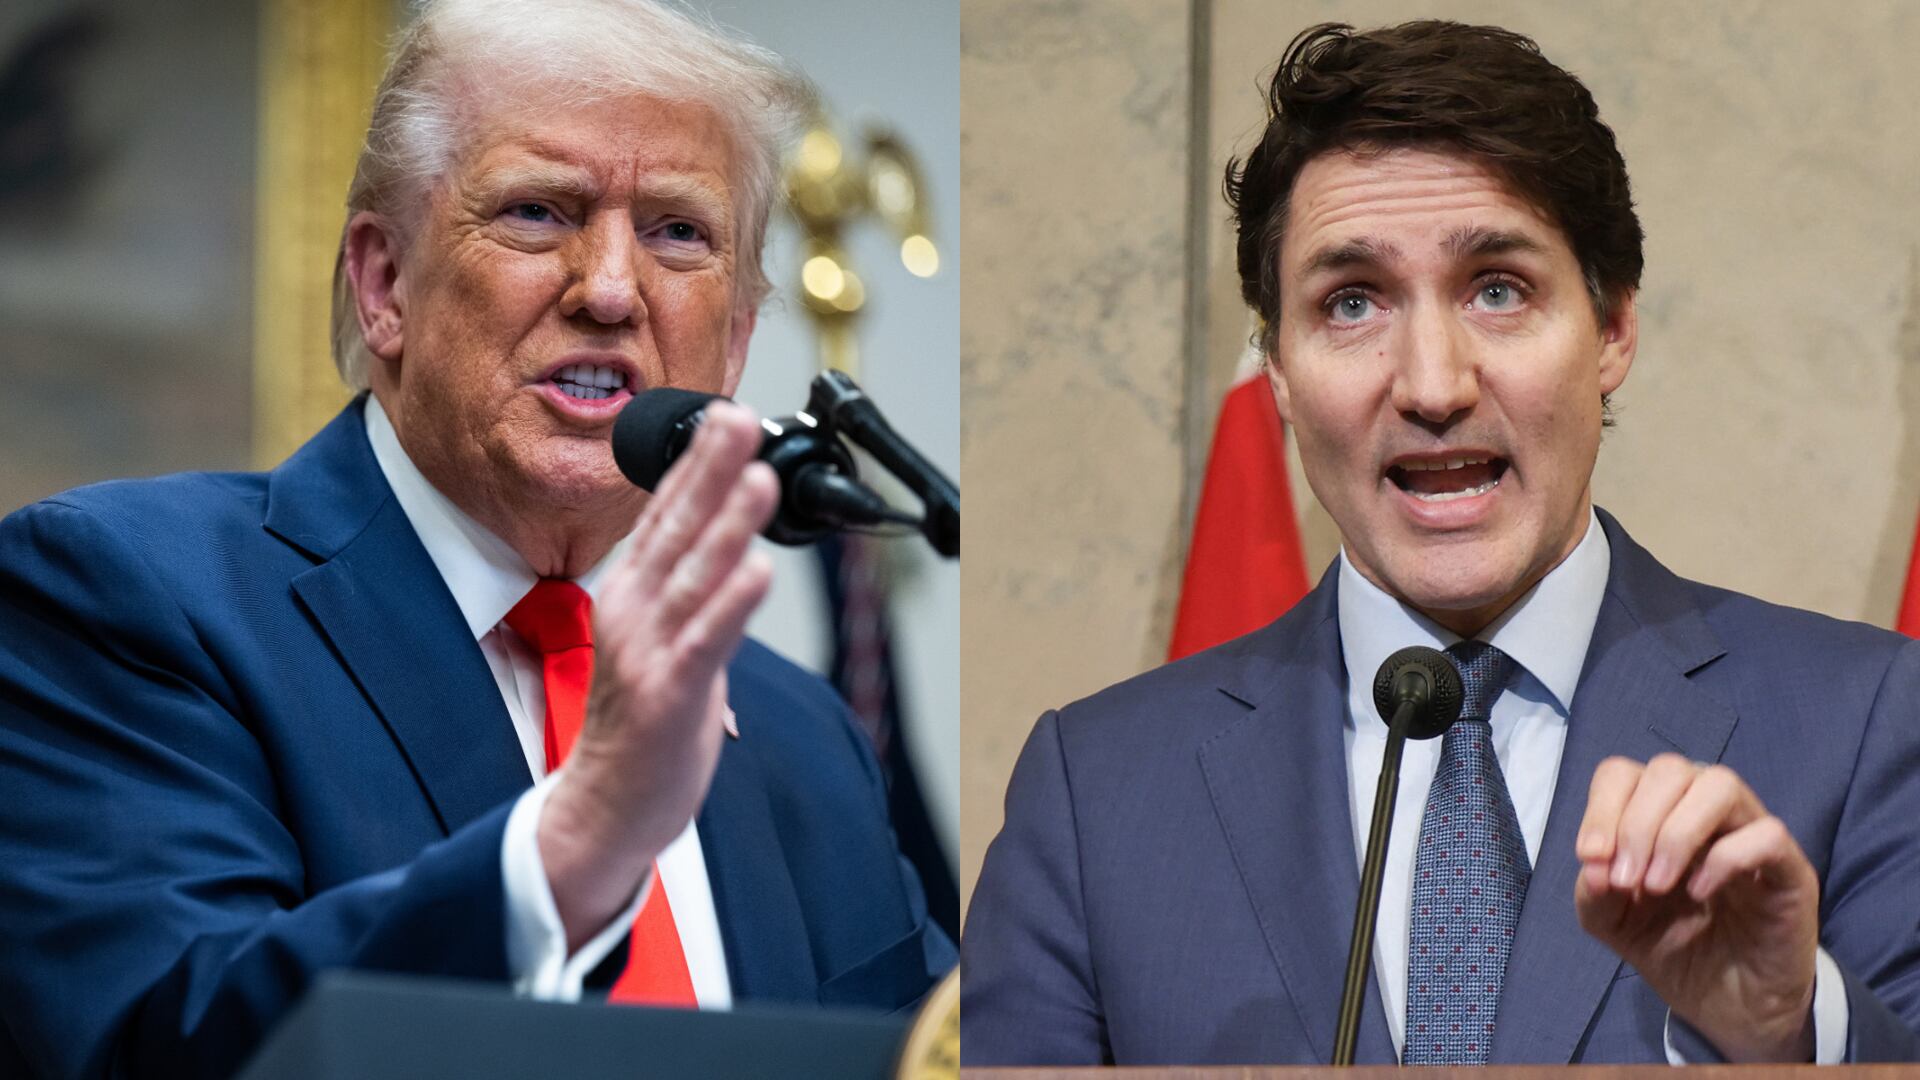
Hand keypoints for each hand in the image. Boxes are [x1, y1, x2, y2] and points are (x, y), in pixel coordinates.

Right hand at [539, 402, 776, 948]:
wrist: (604, 808)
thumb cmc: (643, 727)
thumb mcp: (667, 642)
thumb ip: (695, 596)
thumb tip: (733, 553)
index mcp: (632, 596)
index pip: (664, 517)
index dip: (694, 465)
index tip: (721, 415)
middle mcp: (633, 612)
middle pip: (677, 530)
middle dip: (710, 471)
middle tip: (738, 418)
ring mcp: (648, 651)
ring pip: (695, 576)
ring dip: (729, 524)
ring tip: (758, 477)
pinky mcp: (669, 694)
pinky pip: (706, 641)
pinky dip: (732, 604)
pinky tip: (758, 570)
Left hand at [1573, 753, 1818, 1061]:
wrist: (1727, 1004)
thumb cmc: (1672, 947)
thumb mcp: (1612, 921)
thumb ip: (1593, 890)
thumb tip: (1594, 865)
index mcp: (1658, 813)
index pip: (1624, 773)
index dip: (1601, 809)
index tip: (1592, 859)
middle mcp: (1705, 811)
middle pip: (1669, 769)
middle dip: (1635, 823)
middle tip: (1626, 879)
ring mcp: (1750, 834)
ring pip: (1721, 784)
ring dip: (1676, 833)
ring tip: (1657, 884)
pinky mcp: (1791, 868)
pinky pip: (1767, 834)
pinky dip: (1725, 857)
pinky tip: (1700, 892)